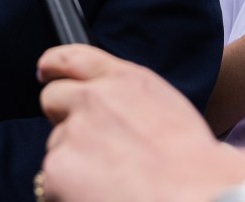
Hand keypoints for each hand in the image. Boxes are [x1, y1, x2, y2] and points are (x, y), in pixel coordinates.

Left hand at [38, 45, 244, 201]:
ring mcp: (71, 134)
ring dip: (73, 162)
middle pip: (53, 98)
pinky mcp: (58, 169)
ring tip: (111, 181)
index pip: (71, 57)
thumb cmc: (192, 162)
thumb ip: (125, 96)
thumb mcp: (163, 105)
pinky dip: (69, 191)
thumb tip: (104, 103)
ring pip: (57, 146)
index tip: (46, 71)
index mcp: (122, 79)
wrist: (198, 194)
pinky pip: (53, 181)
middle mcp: (91, 99)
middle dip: (62, 118)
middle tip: (87, 144)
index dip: (53, 65)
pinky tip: (101, 197)